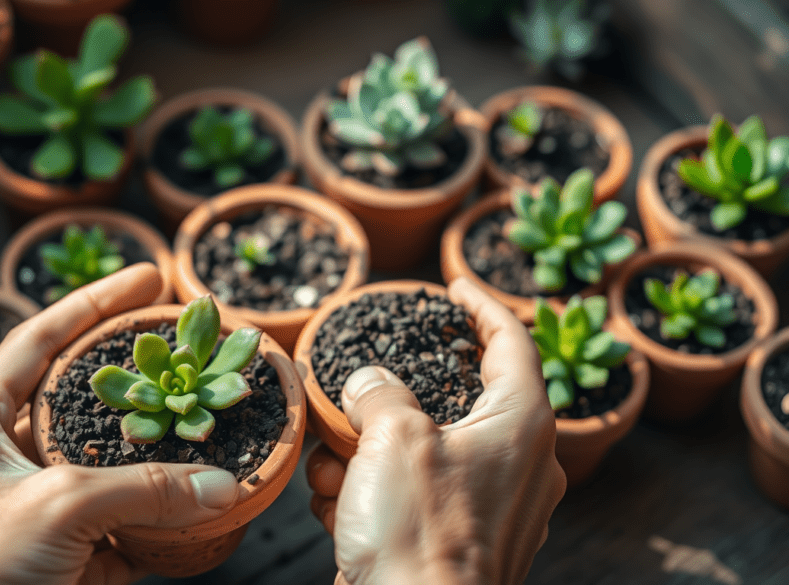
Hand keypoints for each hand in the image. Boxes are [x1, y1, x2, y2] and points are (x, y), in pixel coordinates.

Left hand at [0, 264, 242, 584]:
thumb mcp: (57, 507)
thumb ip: (143, 488)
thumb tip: (224, 485)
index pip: (38, 340)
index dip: (94, 304)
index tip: (149, 279)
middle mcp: (2, 460)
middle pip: (81, 402)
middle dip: (138, 382)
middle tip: (189, 352)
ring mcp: (33, 511)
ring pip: (106, 469)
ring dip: (155, 458)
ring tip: (206, 426)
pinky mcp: (59, 558)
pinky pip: (118, 527)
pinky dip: (157, 521)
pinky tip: (198, 510)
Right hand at [306, 277, 565, 584]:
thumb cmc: (421, 535)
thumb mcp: (392, 437)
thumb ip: (379, 391)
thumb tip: (368, 384)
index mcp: (521, 426)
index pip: (512, 343)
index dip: (482, 307)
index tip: (454, 288)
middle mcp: (515, 465)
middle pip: (455, 401)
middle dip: (395, 396)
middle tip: (365, 379)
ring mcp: (487, 508)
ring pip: (423, 450)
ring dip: (368, 450)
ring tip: (329, 463)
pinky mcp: (453, 541)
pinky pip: (411, 495)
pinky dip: (370, 491)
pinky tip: (332, 504)